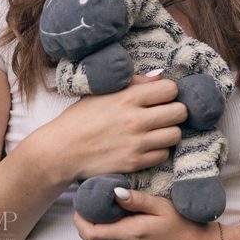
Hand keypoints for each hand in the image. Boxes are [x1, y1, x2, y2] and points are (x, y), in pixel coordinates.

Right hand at [34, 75, 186, 183]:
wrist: (59, 152)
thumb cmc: (80, 119)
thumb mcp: (103, 93)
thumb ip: (134, 83)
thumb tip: (160, 76)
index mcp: (128, 98)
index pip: (171, 89)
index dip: (168, 92)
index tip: (160, 97)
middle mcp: (135, 120)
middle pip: (180, 112)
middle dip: (175, 111)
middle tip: (164, 114)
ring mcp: (135, 143)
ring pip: (175, 135)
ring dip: (169, 132)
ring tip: (158, 131)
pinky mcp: (133, 163)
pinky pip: (163, 155)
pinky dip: (159, 151)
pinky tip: (148, 146)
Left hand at [74, 186, 221, 239]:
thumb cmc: (184, 226)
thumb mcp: (163, 207)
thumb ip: (137, 201)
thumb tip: (114, 192)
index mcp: (130, 235)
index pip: (91, 233)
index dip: (80, 220)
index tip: (82, 204)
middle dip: (87, 222)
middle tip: (92, 204)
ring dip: (98, 230)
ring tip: (106, 211)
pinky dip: (109, 237)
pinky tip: (120, 224)